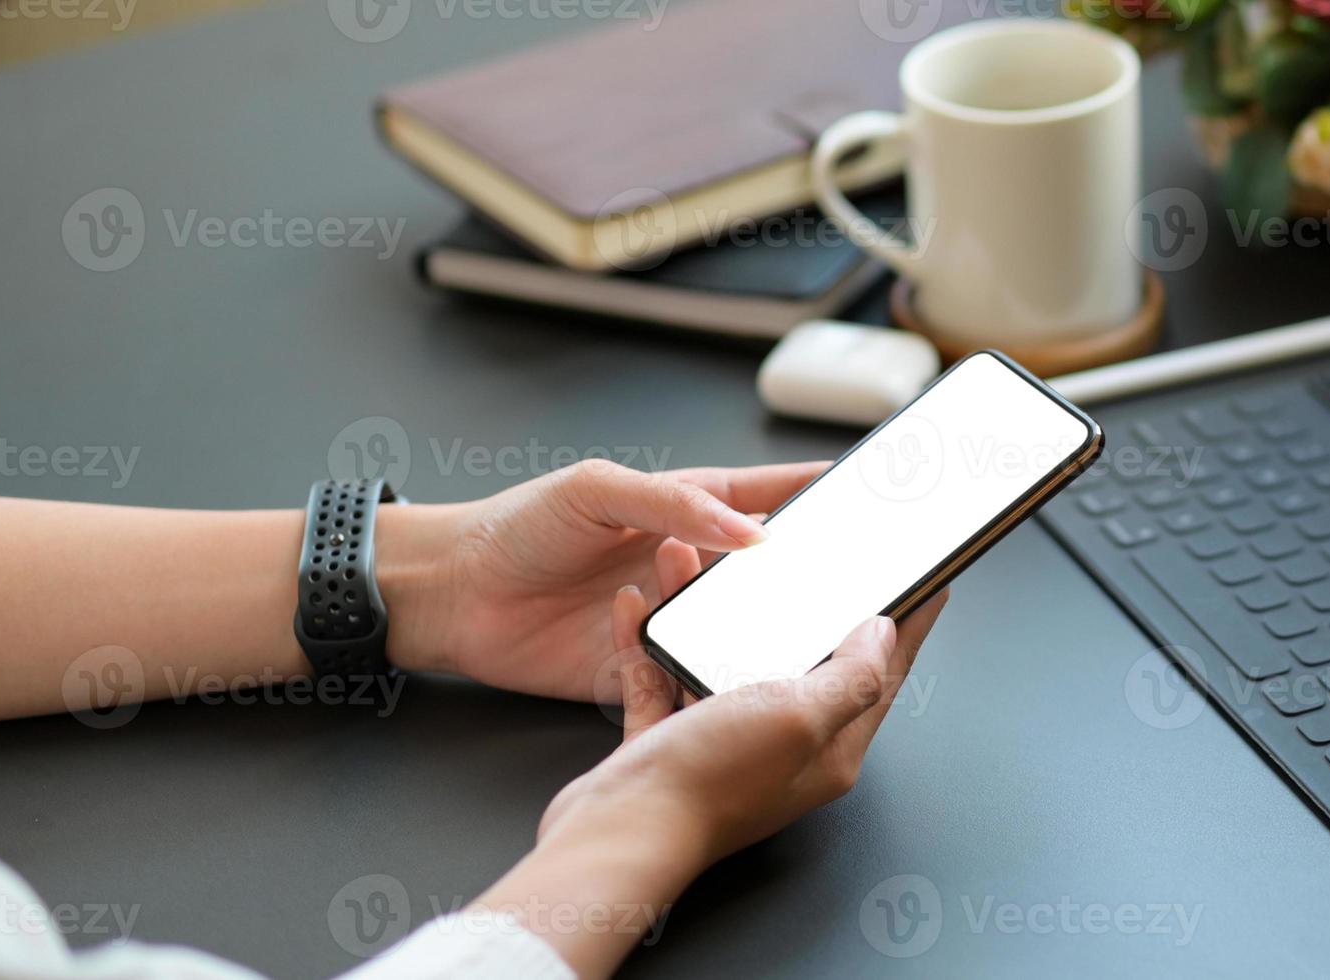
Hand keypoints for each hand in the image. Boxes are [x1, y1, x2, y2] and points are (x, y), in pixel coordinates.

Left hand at [378, 459, 824, 698]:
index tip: (876, 496)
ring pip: (744, 629)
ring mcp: (673, 619)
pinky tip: (747, 679)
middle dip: (820, 573)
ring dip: (774, 631)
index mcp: (687, 506)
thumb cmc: (518, 526)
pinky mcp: (648, 670)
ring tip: (817, 633)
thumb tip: (753, 534)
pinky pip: (698, 675)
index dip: (824, 495)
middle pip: (774, 571)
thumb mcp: (597, 490)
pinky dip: (722, 677)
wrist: (453, 596)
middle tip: (868, 579)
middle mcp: (690, 566)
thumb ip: (675, 504)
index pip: (773, 497)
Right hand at [537, 583, 949, 866]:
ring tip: (698, 565)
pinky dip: (653, 643)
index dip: (905, 624)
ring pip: (724, 660)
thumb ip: (852, 674)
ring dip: (712, 613)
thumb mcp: (801, 716)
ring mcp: (723, 745)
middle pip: (799, 659)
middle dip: (796, 602)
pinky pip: (663, 679)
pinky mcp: (668, 744)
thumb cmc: (709, 782)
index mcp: (828, 746)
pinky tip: (640, 607)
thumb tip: (882, 631)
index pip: (880, 674)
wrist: (618, 832)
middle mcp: (780, 747)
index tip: (923, 582)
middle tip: (805, 554)